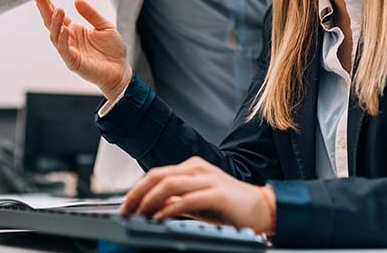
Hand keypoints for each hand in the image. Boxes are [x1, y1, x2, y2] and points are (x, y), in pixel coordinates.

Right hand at [32, 0, 130, 100]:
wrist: (121, 70)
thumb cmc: (112, 49)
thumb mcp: (104, 26)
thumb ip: (91, 14)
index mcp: (75, 30)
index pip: (58, 16)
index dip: (48, 5)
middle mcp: (69, 40)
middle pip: (52, 24)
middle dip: (44, 10)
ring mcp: (69, 51)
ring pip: (55, 36)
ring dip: (55, 23)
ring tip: (58, 9)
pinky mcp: (73, 62)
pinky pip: (64, 51)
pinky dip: (62, 40)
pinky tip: (64, 29)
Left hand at [120, 157, 274, 234]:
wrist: (262, 209)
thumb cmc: (229, 207)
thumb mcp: (196, 203)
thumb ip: (175, 202)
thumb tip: (152, 207)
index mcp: (191, 168)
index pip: (156, 174)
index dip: (137, 190)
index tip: (125, 206)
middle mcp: (197, 169)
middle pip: (157, 176)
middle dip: (137, 194)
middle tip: (125, 211)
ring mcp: (207, 179)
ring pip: (168, 184)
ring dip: (149, 200)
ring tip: (140, 215)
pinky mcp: (216, 193)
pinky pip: (187, 199)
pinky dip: (169, 209)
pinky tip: (160, 219)